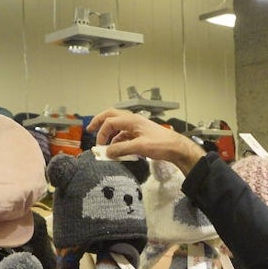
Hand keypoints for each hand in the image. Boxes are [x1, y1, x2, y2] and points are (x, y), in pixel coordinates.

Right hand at [87, 108, 205, 174]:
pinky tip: (117, 150)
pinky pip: (125, 135)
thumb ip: (121, 149)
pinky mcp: (141, 135)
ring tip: (104, 145)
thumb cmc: (161, 145)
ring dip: (110, 134)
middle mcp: (133, 120)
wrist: (177, 148)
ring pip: (118, 126)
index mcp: (132, 120)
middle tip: (90, 129)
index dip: (101, 133)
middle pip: (112, 116)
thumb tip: (107, 152)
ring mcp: (137, 127)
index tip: (99, 146)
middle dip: (100, 122)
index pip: (110, 122)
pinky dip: (118, 141)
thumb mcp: (140, 147)